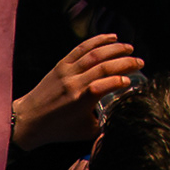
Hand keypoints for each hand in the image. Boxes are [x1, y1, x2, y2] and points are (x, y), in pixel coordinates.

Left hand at [19, 32, 144, 145]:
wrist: (29, 120)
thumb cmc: (58, 129)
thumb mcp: (85, 132)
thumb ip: (106, 124)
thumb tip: (124, 118)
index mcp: (81, 100)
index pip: (106, 84)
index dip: (121, 80)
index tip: (131, 81)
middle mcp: (74, 82)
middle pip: (103, 66)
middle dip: (125, 62)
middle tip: (140, 62)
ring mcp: (67, 71)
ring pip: (94, 54)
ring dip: (114, 48)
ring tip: (129, 48)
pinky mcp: (61, 64)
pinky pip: (81, 48)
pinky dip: (97, 40)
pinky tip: (111, 38)